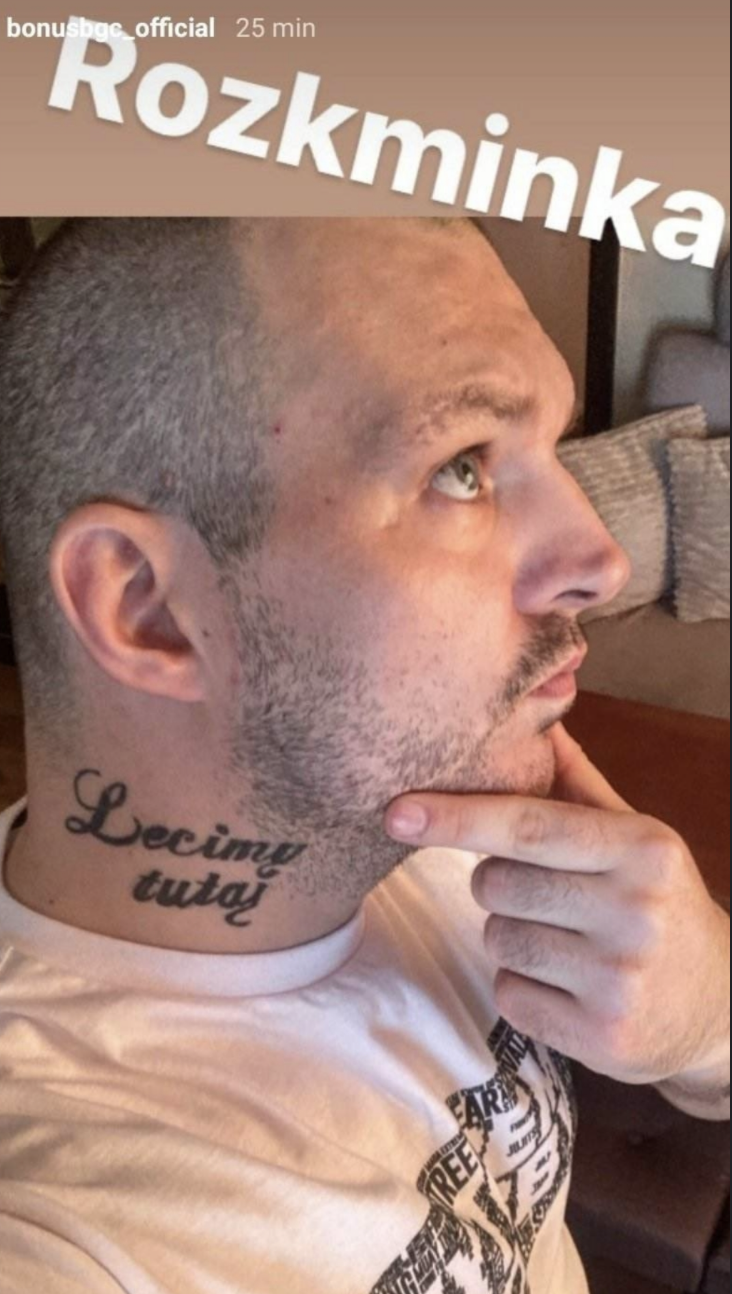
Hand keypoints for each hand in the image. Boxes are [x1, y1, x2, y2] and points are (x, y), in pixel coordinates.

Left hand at [384, 725, 729, 1088]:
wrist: (721, 1004)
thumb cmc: (658, 903)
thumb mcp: (634, 837)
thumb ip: (578, 783)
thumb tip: (537, 719)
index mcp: (641, 848)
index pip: (528, 824)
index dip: (456, 817)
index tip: (397, 812)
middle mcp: (635, 910)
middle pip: (497, 883)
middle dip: (498, 884)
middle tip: (543, 894)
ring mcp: (619, 978)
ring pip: (498, 939)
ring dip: (511, 936)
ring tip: (565, 941)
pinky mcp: (601, 1036)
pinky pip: (508, 995)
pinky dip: (522, 987)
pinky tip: (568, 985)